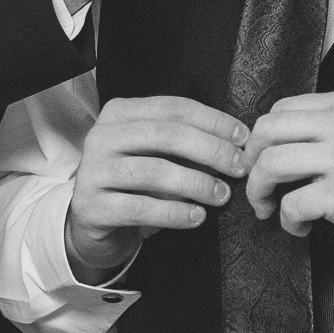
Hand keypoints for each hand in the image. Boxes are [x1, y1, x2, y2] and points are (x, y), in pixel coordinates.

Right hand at [64, 95, 247, 283]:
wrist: (92, 224)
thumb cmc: (135, 184)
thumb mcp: (158, 156)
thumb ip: (187, 146)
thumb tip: (235, 146)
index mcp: (120, 113)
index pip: (174, 108)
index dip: (213, 121)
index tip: (243, 138)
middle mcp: (102, 136)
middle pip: (166, 135)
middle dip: (210, 150)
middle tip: (239, 168)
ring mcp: (92, 171)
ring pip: (154, 171)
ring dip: (196, 183)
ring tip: (221, 195)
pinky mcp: (90, 207)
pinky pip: (140, 207)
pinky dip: (174, 213)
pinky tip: (197, 217)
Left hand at [239, 88, 333, 266]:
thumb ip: (333, 124)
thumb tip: (280, 139)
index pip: (283, 108)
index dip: (264, 136)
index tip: (263, 158)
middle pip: (268, 130)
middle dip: (250, 160)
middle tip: (256, 182)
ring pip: (271, 164)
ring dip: (259, 191)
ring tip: (268, 208)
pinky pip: (290, 204)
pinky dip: (286, 220)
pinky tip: (300, 226)